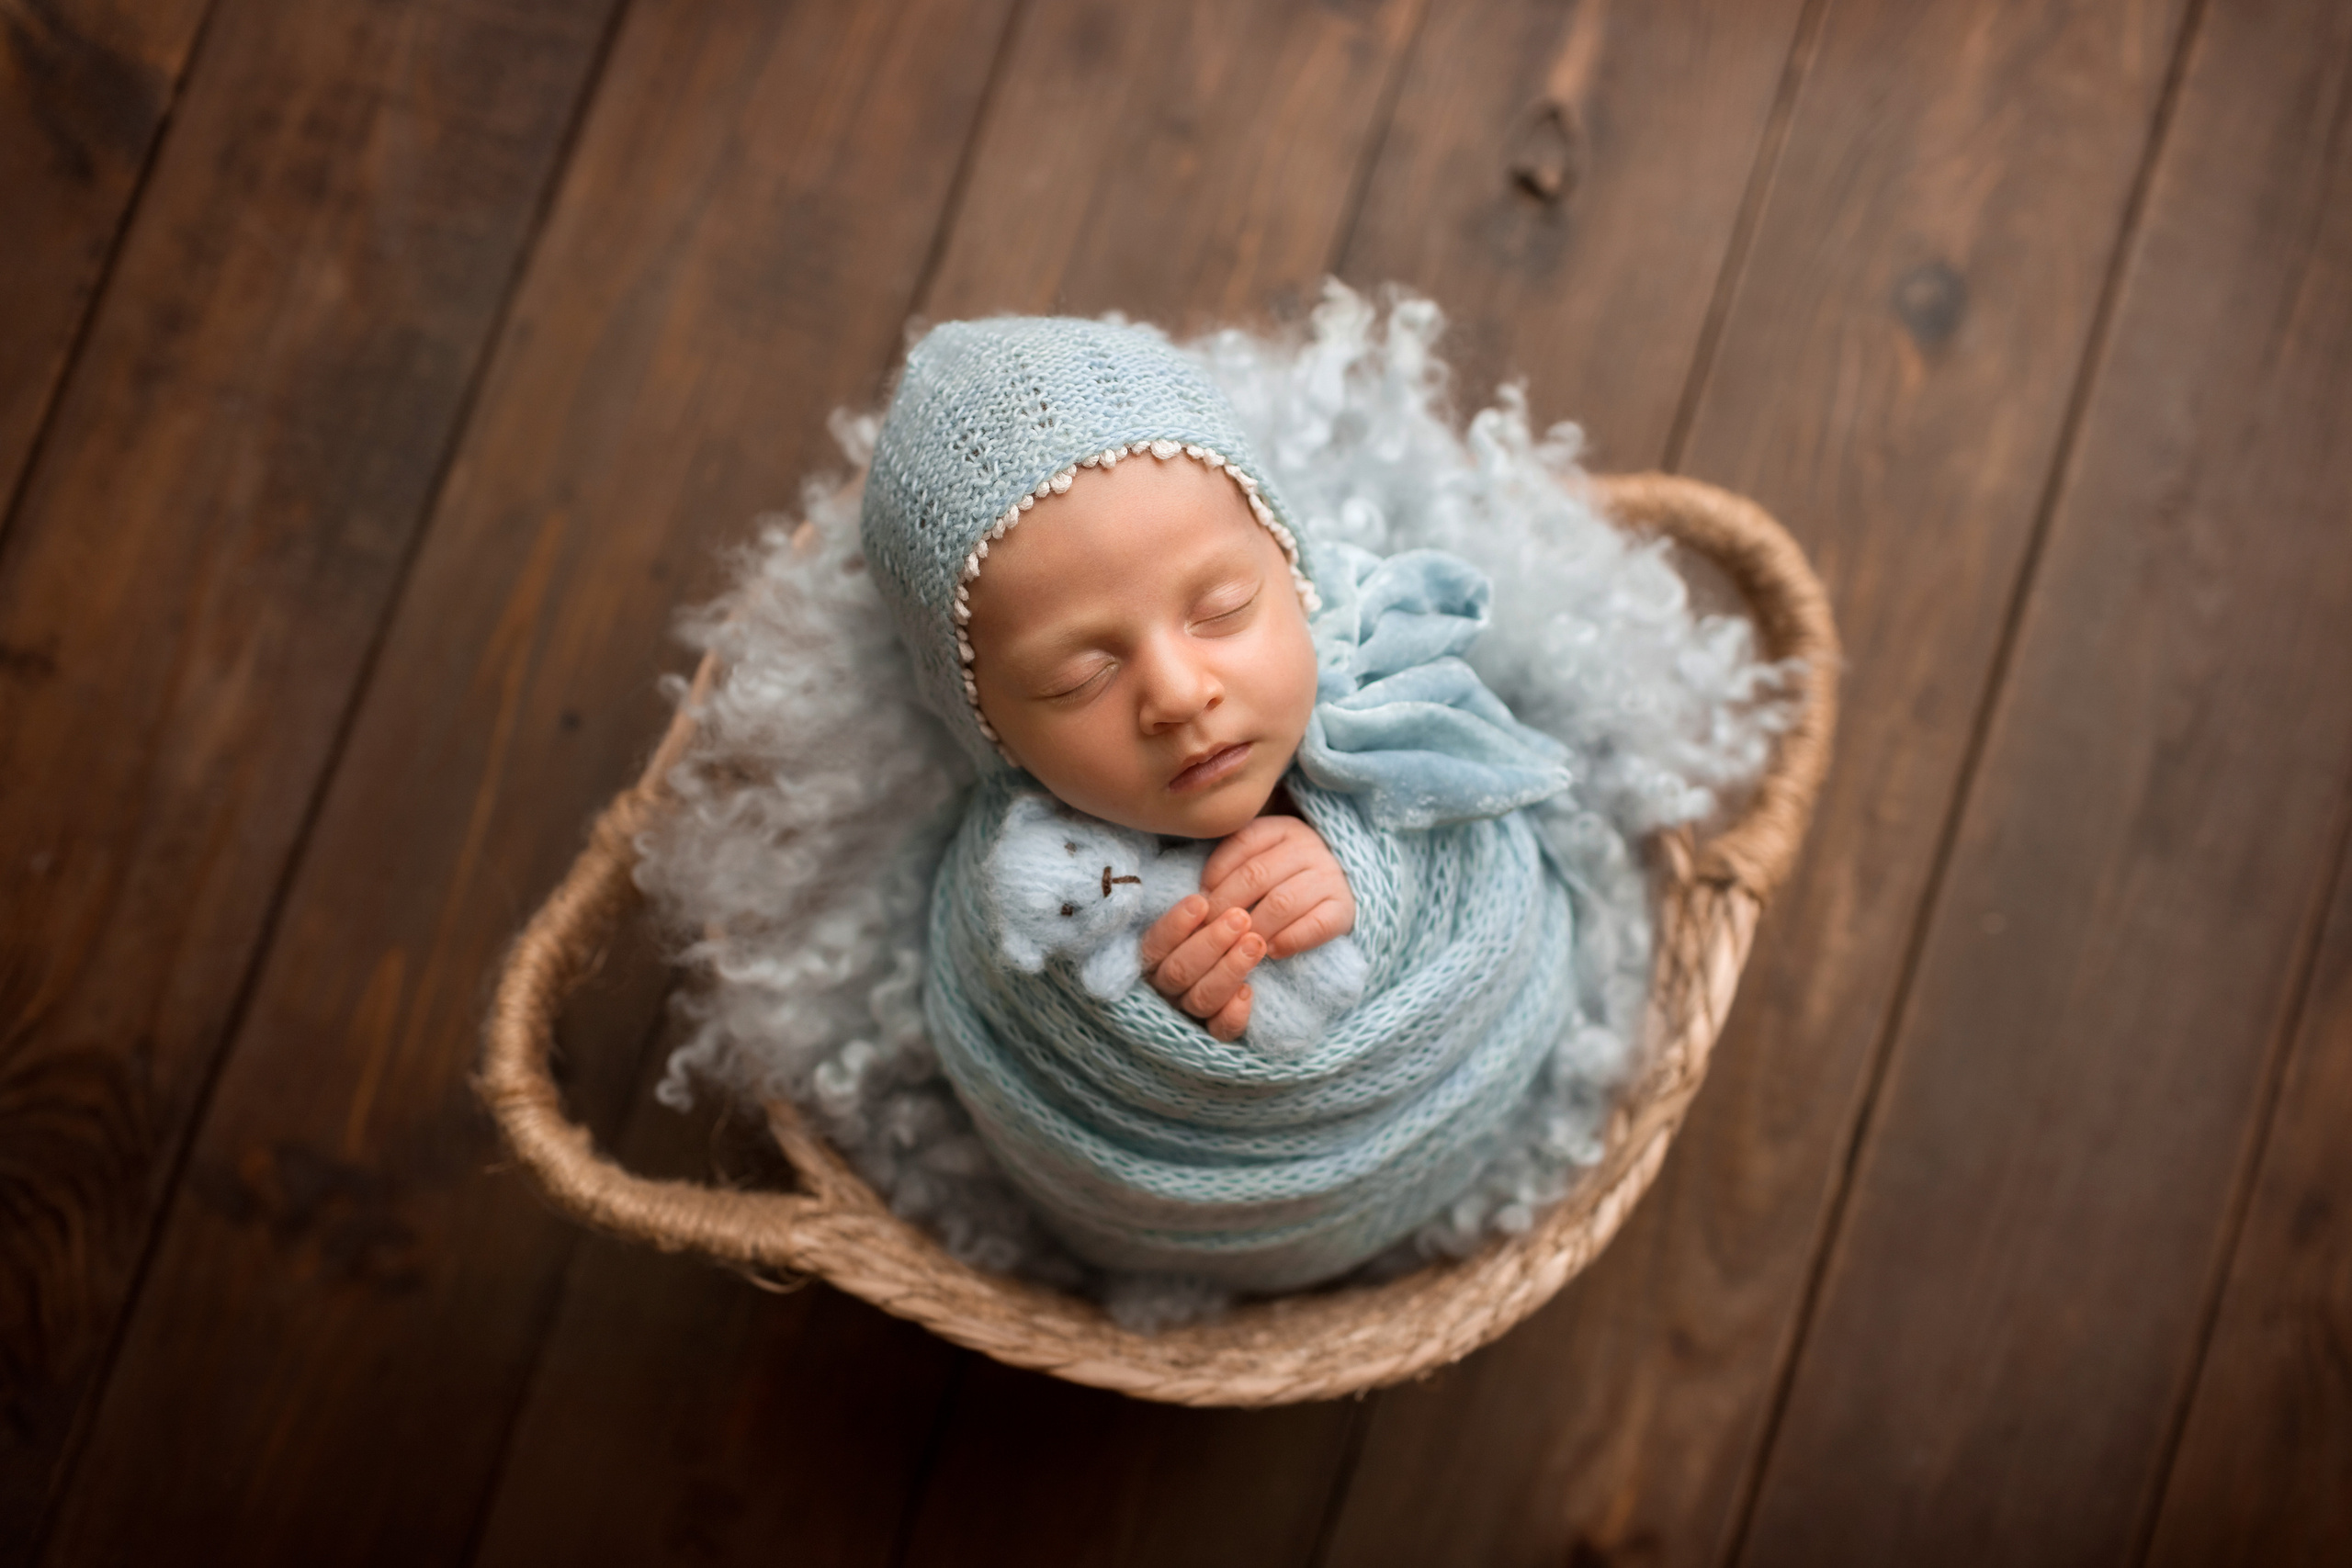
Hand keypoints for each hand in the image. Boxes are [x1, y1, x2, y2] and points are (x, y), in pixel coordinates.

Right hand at [1139, 898, 1262, 1041]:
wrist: (1245, 967)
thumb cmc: (1214, 928)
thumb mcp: (1201, 914)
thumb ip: (1197, 907)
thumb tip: (1203, 893)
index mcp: (1153, 960)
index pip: (1155, 946)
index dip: (1176, 925)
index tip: (1201, 901)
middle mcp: (1166, 989)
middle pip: (1179, 972)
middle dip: (1211, 943)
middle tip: (1241, 917)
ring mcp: (1189, 1013)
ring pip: (1200, 999)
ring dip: (1229, 969)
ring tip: (1255, 943)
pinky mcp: (1215, 1033)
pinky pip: (1221, 1031)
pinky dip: (1234, 1013)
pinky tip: (1249, 990)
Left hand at [1197, 813, 1355, 958]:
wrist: (1343, 884)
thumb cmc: (1288, 874)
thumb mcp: (1264, 856)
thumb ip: (1235, 866)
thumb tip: (1201, 898)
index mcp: (1282, 828)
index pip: (1242, 843)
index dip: (1215, 873)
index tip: (1201, 901)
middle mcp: (1308, 846)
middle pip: (1257, 875)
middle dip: (1226, 906)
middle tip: (1210, 930)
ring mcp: (1329, 876)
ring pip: (1282, 902)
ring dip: (1254, 927)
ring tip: (1238, 944)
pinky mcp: (1344, 907)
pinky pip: (1315, 926)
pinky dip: (1289, 940)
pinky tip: (1271, 950)